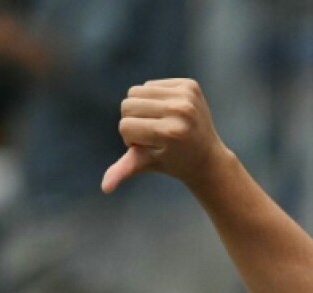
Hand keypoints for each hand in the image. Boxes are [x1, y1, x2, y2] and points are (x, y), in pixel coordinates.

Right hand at [102, 79, 226, 193]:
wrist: (208, 157)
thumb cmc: (174, 162)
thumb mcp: (147, 164)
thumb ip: (124, 170)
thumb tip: (104, 188)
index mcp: (170, 132)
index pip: (125, 126)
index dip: (131, 139)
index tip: (151, 147)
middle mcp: (181, 111)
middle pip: (127, 105)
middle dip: (134, 122)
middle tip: (155, 136)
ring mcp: (187, 96)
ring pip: (136, 92)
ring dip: (142, 109)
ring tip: (160, 123)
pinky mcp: (190, 85)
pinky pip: (151, 85)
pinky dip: (154, 98)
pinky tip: (169, 113)